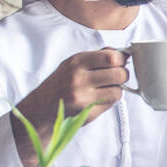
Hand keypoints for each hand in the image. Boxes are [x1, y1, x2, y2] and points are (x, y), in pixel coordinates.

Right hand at [12, 48, 128, 166]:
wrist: (42, 107)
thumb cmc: (62, 82)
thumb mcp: (74, 63)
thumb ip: (98, 57)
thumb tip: (124, 54)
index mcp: (77, 62)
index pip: (111, 58)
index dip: (120, 60)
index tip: (119, 62)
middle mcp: (79, 79)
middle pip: (119, 75)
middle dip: (122, 75)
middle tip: (116, 76)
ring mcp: (83, 97)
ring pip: (118, 91)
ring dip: (116, 90)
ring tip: (104, 88)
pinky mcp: (88, 112)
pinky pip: (110, 104)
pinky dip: (108, 101)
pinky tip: (97, 98)